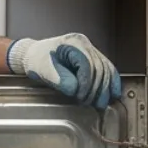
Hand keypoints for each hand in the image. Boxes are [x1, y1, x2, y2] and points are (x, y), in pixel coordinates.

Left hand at [6, 33, 122, 109]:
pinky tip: (113, 91)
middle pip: (99, 68)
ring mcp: (89, 49)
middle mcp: (84, 44)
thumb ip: (61, 81)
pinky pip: (106, 68)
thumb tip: (76, 90)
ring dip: (105, 87)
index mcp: (72, 44)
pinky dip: (111, 80)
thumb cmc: (37, 60)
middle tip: (91, 103)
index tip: (81, 97)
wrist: (33, 55)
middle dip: (97, 89)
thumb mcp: (45, 71)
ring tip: (101, 102)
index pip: (87, 65)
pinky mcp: (91, 57)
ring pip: (105, 68)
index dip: (86, 84)